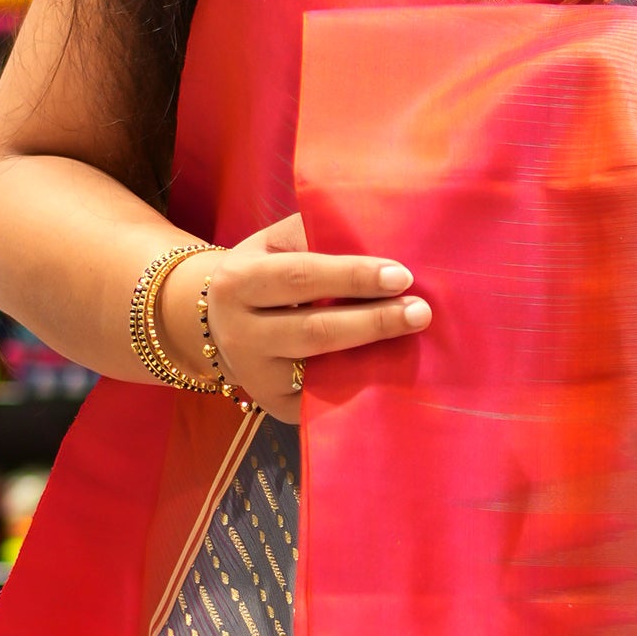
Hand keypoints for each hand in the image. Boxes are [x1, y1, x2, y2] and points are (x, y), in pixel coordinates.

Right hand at [160, 211, 430, 421]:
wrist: (216, 324)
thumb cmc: (264, 273)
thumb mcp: (274, 243)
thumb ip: (313, 233)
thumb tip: (377, 228)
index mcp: (238, 282)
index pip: (301, 278)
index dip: (353, 277)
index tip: (401, 275)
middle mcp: (240, 334)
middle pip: (314, 331)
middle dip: (373, 321)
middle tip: (420, 311)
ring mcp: (257, 377)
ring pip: (320, 371)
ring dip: (372, 356)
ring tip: (413, 338)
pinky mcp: (276, 406)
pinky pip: (324, 399)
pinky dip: (360, 386)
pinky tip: (392, 372)